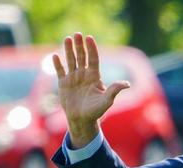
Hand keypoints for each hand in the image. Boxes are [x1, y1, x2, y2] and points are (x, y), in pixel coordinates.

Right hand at [52, 32, 129, 147]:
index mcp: (94, 76)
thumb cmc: (96, 111)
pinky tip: (55, 56)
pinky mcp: (63, 84)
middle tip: (77, 34)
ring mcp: (73, 78)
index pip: (93, 59)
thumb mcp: (107, 101)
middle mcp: (84, 74)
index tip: (89, 38)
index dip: (92, 48)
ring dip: (69, 50)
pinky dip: (57, 64)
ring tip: (67, 39)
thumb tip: (127, 84)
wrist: (82, 120)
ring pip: (71, 61)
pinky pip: (60, 71)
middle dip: (80, 46)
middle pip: (81, 56)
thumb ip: (114, 90)